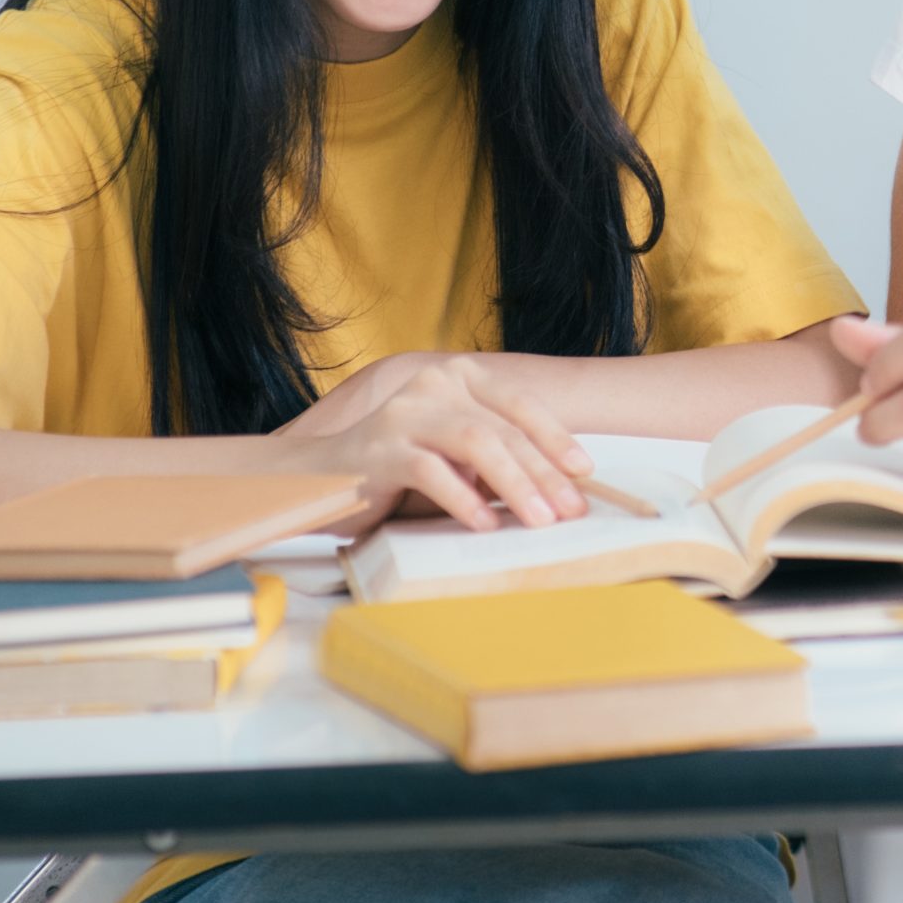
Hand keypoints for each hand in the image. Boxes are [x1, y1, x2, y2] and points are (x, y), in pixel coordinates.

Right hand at [272, 353, 592, 535]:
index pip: (520, 404)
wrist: (317, 476)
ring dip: (515, 483)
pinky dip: (463, 499)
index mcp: (459, 377)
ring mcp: (405, 413)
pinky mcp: (380, 448)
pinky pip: (431, 472)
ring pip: (475, 442)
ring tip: (539, 520)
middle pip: (503, 429)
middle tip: (571, 510)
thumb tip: (559, 489)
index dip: (556, 438)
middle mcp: (433, 384)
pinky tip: (485, 524)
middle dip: (544, 472)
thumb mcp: (456, 455)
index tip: (585, 472)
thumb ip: (496, 457)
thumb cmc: (399, 469)